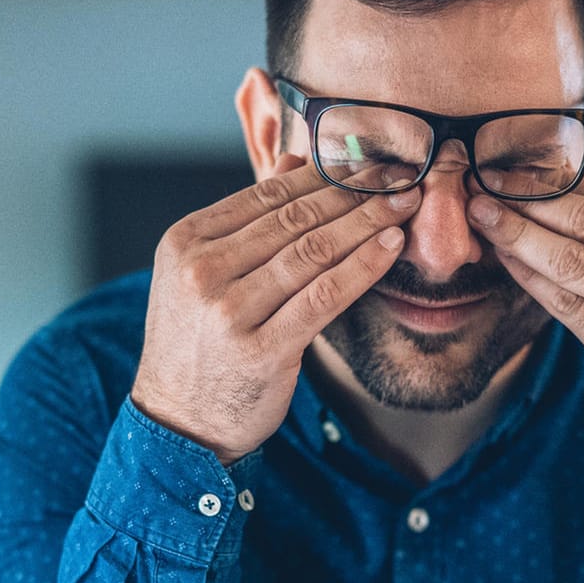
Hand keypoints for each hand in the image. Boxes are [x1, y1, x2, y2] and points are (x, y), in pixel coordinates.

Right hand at [131, 153, 418, 463]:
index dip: (323, 174)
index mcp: (185, 242)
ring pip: (313, 252)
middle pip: (294, 218)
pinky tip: (391, 246)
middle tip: (398, 176)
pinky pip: (325, 296)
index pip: (266, 193)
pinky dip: (363, 266)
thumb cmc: (199, 344)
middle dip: (354, 192)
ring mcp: (230, 312)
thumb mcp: (204, 274)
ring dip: (366, 223)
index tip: (365, 162)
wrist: (179, 421)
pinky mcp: (263, 350)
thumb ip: (248, 220)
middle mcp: (202, 271)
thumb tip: (296, 161)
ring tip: (404, 205)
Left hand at [469, 179, 583, 474]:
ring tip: (482, 216)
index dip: (562, 179)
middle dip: (530, 197)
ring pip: (572, 260)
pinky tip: (506, 262)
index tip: (518, 169)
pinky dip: (531, 280)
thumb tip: (579, 198)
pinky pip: (567, 306)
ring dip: (519, 234)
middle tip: (486, 181)